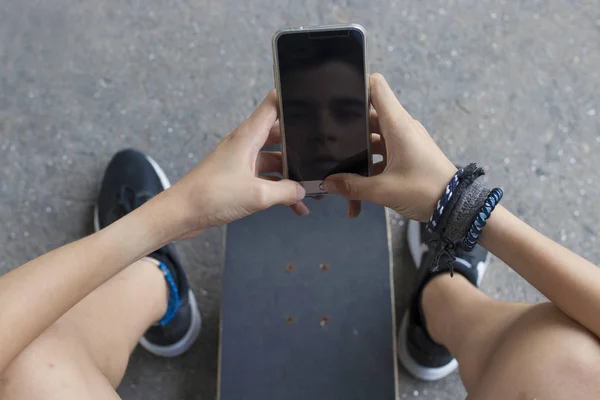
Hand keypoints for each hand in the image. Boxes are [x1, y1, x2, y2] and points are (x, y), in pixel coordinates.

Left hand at [168, 90, 308, 237]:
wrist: (182, 213)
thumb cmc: (212, 196)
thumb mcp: (257, 194)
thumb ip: (285, 192)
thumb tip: (302, 190)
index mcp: (248, 137)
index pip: (272, 106)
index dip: (290, 99)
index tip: (311, 99)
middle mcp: (245, 145)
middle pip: (279, 135)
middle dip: (299, 145)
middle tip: (322, 151)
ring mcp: (241, 161)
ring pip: (274, 161)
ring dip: (291, 174)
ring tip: (312, 188)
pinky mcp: (238, 178)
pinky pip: (266, 179)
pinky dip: (279, 190)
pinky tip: (294, 206)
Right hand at [324, 74, 456, 221]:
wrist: (455, 206)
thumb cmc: (424, 190)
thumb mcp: (384, 191)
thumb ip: (352, 187)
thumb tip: (328, 183)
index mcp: (397, 125)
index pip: (376, 87)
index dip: (357, 83)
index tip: (335, 94)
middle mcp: (400, 128)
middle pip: (367, 118)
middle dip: (348, 132)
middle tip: (325, 144)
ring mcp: (404, 142)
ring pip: (373, 142)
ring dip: (358, 159)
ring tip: (339, 176)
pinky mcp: (407, 156)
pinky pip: (381, 157)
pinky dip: (369, 171)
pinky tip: (356, 193)